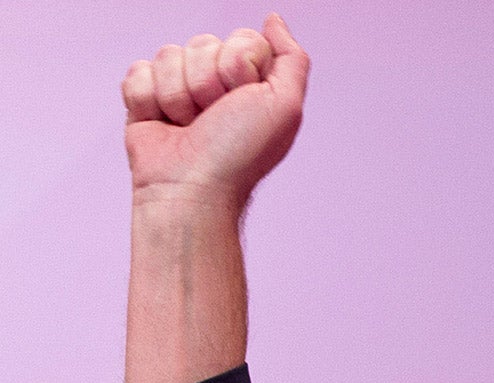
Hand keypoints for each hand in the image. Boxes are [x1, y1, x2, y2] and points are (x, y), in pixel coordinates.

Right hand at [123, 15, 308, 206]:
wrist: (194, 187)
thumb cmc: (241, 153)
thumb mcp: (286, 106)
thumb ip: (291, 59)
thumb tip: (273, 19)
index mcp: (252, 81)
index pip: (242, 38)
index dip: (238, 67)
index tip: (241, 99)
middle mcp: (216, 80)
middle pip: (202, 43)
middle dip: (207, 83)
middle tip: (213, 117)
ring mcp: (179, 87)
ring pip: (168, 54)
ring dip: (179, 96)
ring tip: (189, 127)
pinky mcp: (145, 96)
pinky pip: (138, 70)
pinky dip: (148, 100)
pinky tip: (163, 125)